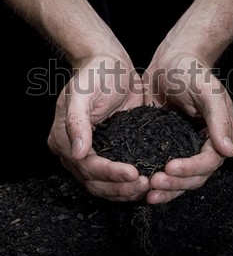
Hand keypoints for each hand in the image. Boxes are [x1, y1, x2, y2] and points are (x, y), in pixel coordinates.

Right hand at [48, 54, 149, 200]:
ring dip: (124, 191)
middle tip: (145, 183)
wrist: (112, 64)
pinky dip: (128, 184)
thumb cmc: (97, 72)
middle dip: (119, 187)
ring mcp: (90, 153)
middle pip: (94, 182)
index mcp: (62, 138)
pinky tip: (146, 182)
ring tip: (148, 186)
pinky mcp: (108, 151)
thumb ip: (77, 121)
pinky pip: (114, 176)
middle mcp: (73, 151)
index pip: (86, 166)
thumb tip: (76, 152)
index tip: (133, 173)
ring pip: (104, 185)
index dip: (109, 174)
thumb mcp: (84, 92)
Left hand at [143, 46, 232, 203]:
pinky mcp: (168, 147)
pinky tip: (142, 185)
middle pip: (195, 177)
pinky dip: (156, 179)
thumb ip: (220, 120)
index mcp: (222, 135)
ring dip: (166, 189)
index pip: (209, 162)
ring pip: (180, 179)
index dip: (191, 169)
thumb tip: (229, 151)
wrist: (170, 60)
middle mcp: (206, 146)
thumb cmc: (192, 70)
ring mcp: (186, 149)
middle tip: (154, 184)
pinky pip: (163, 169)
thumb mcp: (208, 91)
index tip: (169, 168)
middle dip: (176, 184)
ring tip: (148, 193)